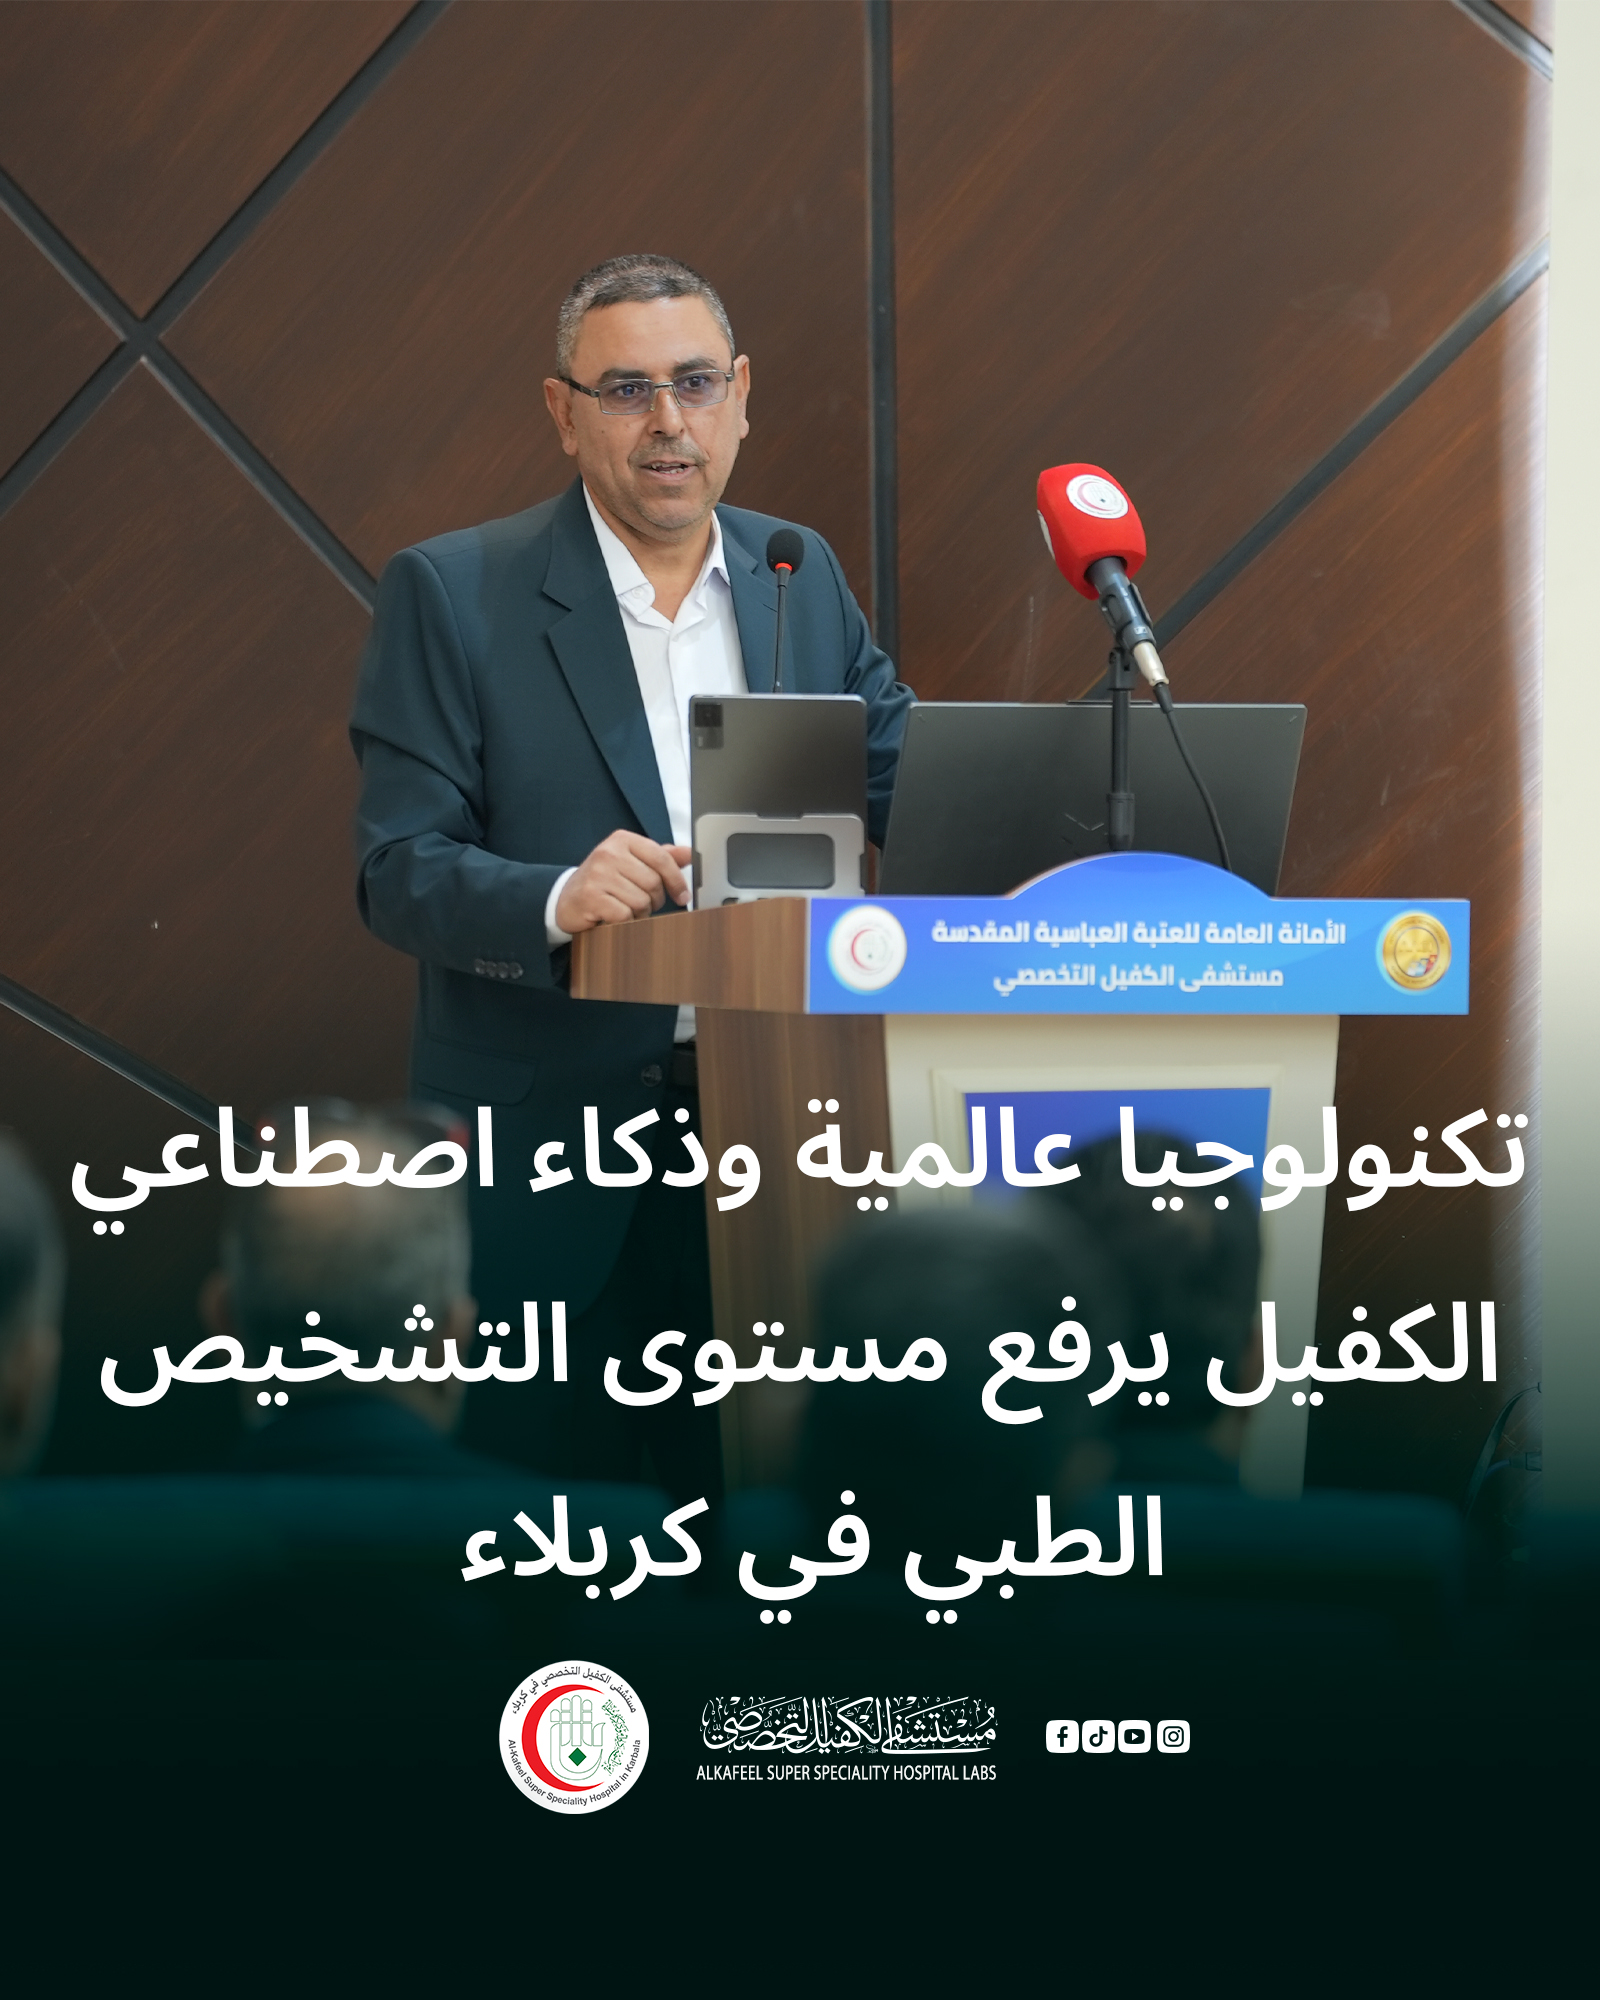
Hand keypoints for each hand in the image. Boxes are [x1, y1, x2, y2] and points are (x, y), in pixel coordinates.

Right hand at [555, 831, 690, 931]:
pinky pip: (625, 915)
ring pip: (641, 901)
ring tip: (624, 908)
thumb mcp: (631, 863)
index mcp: (622, 840)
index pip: (661, 858)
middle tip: (640, 903)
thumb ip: (661, 857)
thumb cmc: (604, 880)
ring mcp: (598, 874)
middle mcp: (608, 853)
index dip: (676, 880)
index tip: (682, 896)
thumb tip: (689, 853)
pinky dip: (625, 921)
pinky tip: (614, 916)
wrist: (566, 898)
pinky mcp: (591, 896)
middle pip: (653, 883)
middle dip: (653, 900)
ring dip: (638, 912)